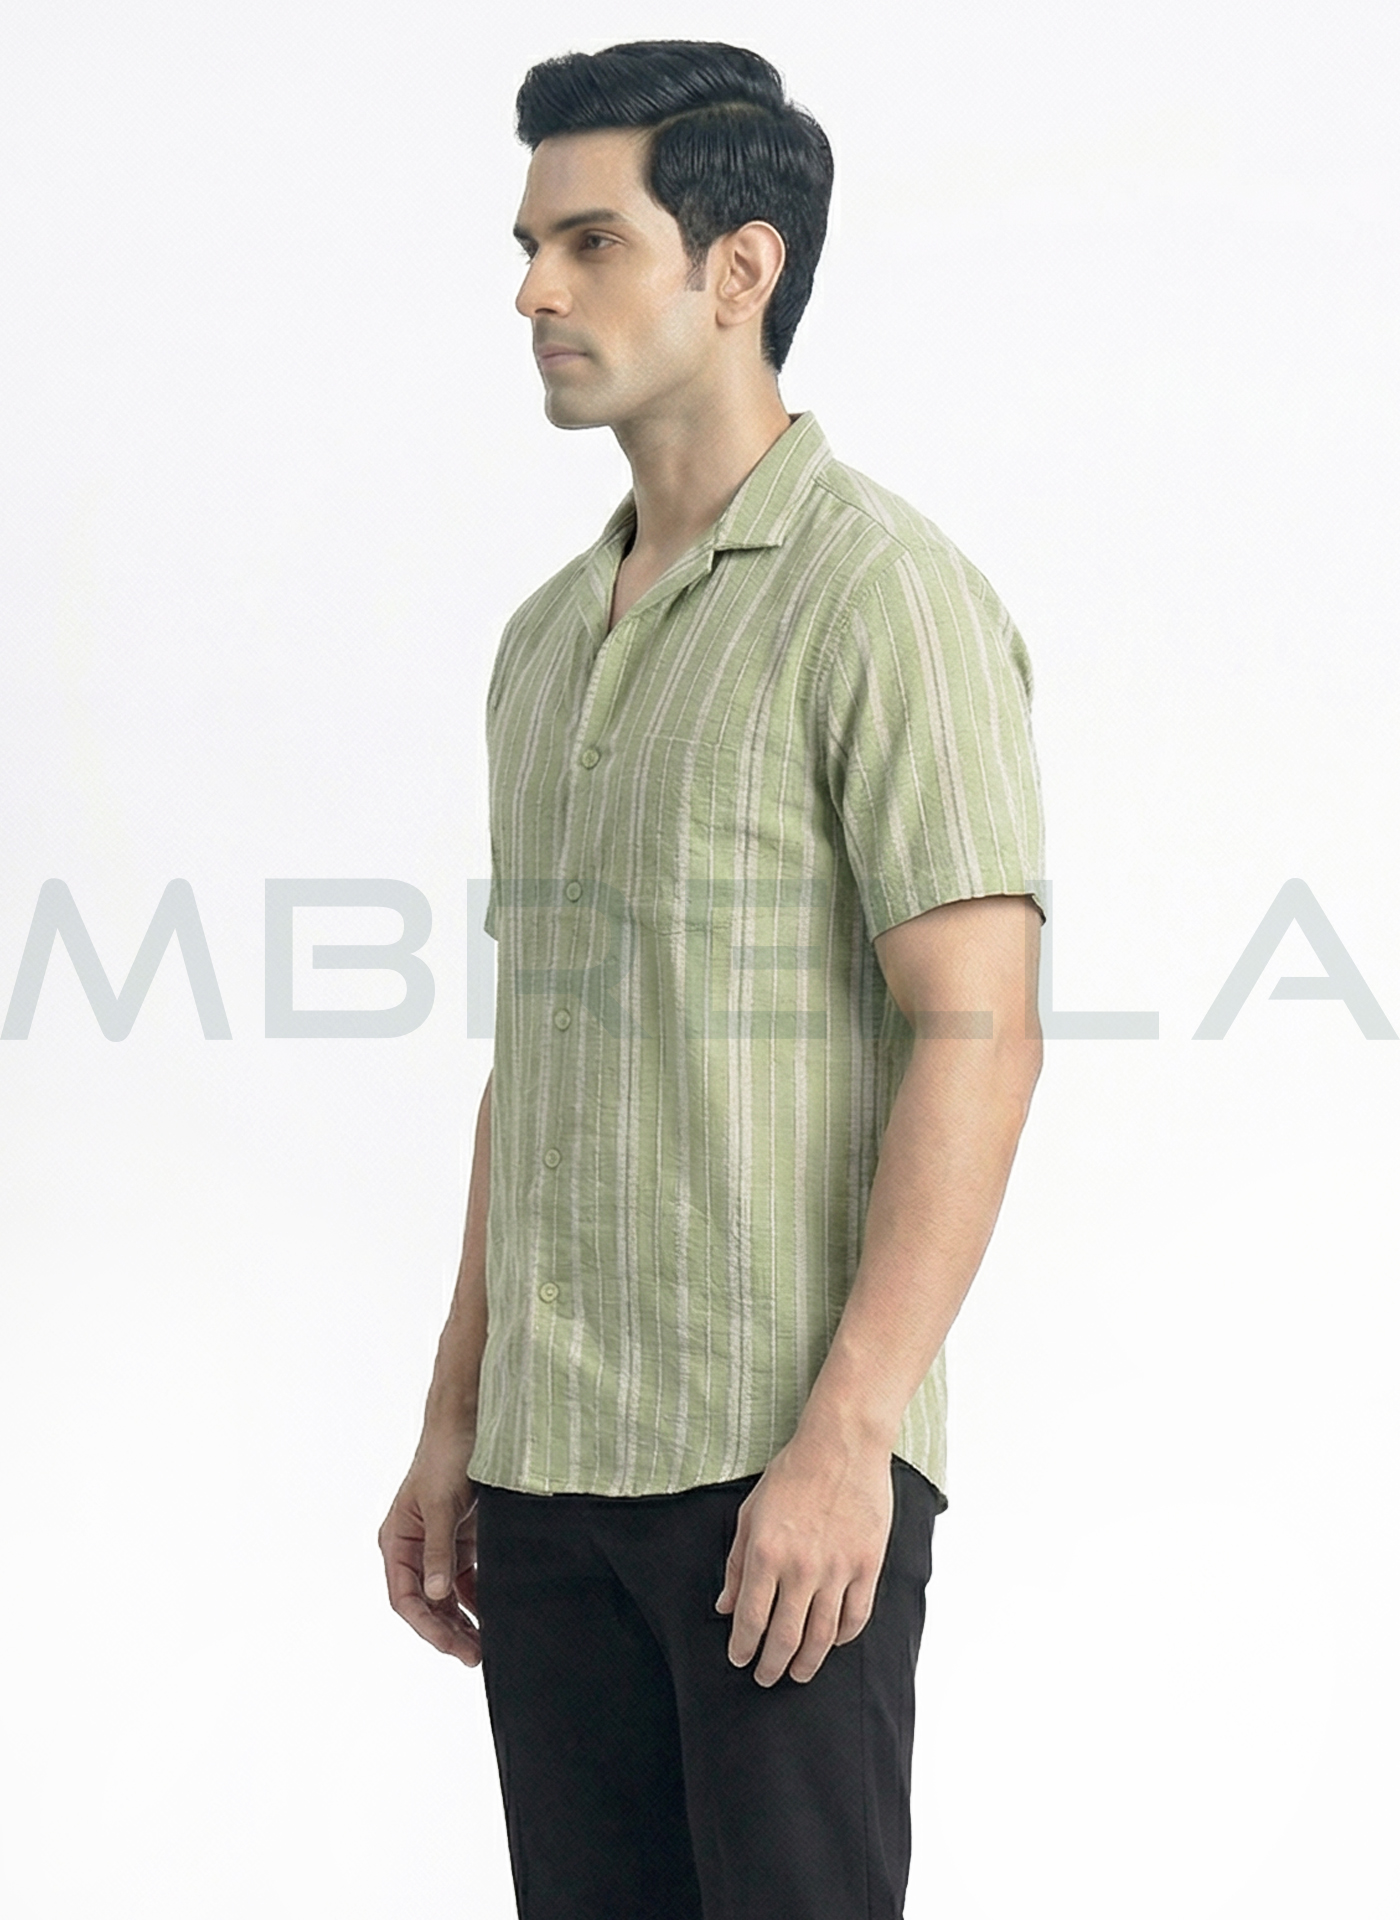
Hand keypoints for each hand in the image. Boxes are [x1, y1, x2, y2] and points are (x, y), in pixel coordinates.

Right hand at [378, 1432, 481, 1665]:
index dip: (427, 1626)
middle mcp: (414, 1547)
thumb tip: (435, 1595)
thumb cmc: (446, 1456)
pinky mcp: (462, 1538)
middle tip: (475, 1655)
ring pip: (446, 1597)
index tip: (453, 1646)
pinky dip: (477, 1598)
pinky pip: (466, 1579)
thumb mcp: (441, 1504)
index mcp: (397, 1540)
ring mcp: (438, 1544)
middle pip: (426, 1603)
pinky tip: (492, 1615)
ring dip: (462, 1620)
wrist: (469, 1421)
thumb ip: (439, 1550)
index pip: (405, 1597)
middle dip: (447, 1631)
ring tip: (485, 1645)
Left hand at [715, 1428, 893, 1685]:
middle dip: (772, 1665)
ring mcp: (838, 1570)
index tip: (739, 1658)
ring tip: (797, 1672)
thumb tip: (725, 1606)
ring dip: (807, 1662)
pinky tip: (833, 1642)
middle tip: (765, 1677)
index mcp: (766, 1553)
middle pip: (785, 1637)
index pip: (750, 1619)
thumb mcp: (750, 1513)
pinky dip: (843, 1637)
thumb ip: (737, 1564)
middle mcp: (801, 1568)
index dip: (743, 1646)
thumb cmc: (791, 1474)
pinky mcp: (867, 1566)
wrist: (842, 1446)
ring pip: (822, 1635)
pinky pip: (856, 1616)